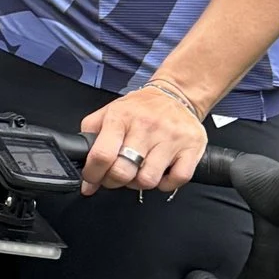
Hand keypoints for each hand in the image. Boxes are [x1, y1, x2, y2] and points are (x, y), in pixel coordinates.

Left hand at [77, 83, 205, 195]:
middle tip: (117, 175)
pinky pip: (176, 180)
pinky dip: (166, 183)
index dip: (93, 174)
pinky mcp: (192, 147)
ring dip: (140, 183)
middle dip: (115, 181)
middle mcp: (146, 126)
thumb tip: (86, 182)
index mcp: (121, 117)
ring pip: (148, 180)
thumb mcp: (108, 114)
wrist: (175, 94)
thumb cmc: (139, 109)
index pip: (102, 155)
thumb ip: (90, 143)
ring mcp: (171, 137)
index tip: (92, 179)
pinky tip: (160, 172)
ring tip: (139, 171)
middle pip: (123, 172)